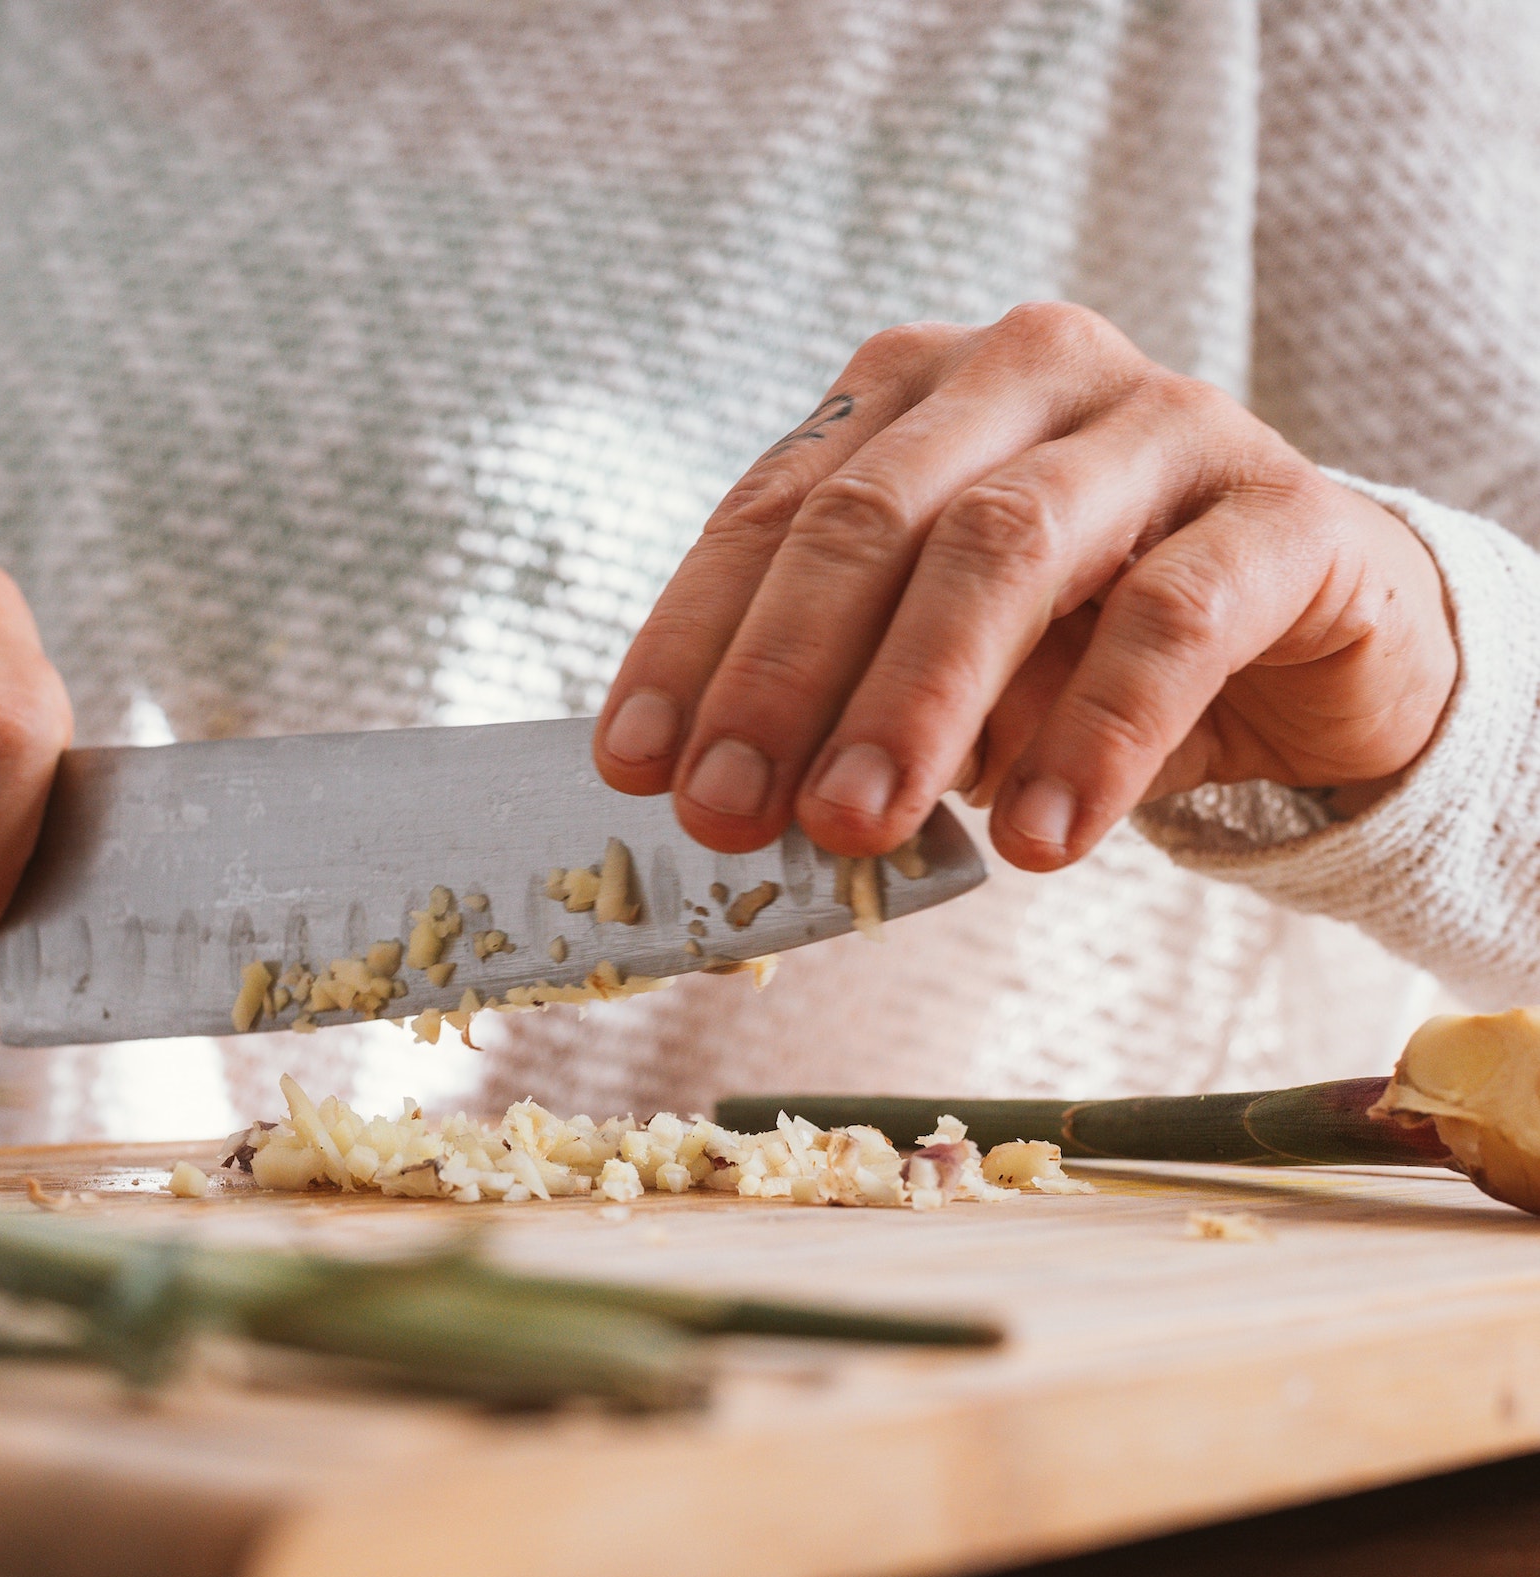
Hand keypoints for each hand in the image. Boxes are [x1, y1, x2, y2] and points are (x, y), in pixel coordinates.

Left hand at [594, 302, 1456, 869]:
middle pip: (871, 517)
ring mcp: (1163, 424)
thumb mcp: (938, 672)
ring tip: (856, 827)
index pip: (772, 511)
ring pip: (1006, 546)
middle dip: (784, 677)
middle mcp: (1028, 374)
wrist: (1305, 641)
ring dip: (914, 700)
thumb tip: (734, 800)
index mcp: (915, 397)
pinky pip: (1172, 618)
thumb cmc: (1081, 651)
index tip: (634, 765)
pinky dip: (1092, 736)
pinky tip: (1038, 840)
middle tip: (727, 816)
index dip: (694, 641)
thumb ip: (845, 702)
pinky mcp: (1283, 510)